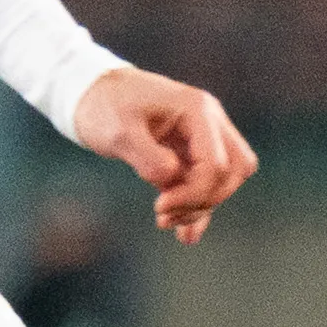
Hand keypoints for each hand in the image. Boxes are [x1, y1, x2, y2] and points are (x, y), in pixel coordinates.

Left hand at [72, 67, 258, 242]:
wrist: (91, 92)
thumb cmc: (103, 105)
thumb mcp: (118, 132)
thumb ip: (147, 157)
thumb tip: (171, 180)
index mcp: (197, 110)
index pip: (216, 164)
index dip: (193, 194)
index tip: (158, 207)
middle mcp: (208, 121)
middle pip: (234, 171)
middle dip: (204, 199)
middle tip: (163, 212)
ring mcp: (203, 136)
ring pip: (226, 179)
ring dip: (201, 205)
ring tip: (163, 219)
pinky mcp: (190, 152)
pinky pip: (208, 183)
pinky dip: (199, 208)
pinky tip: (185, 235)